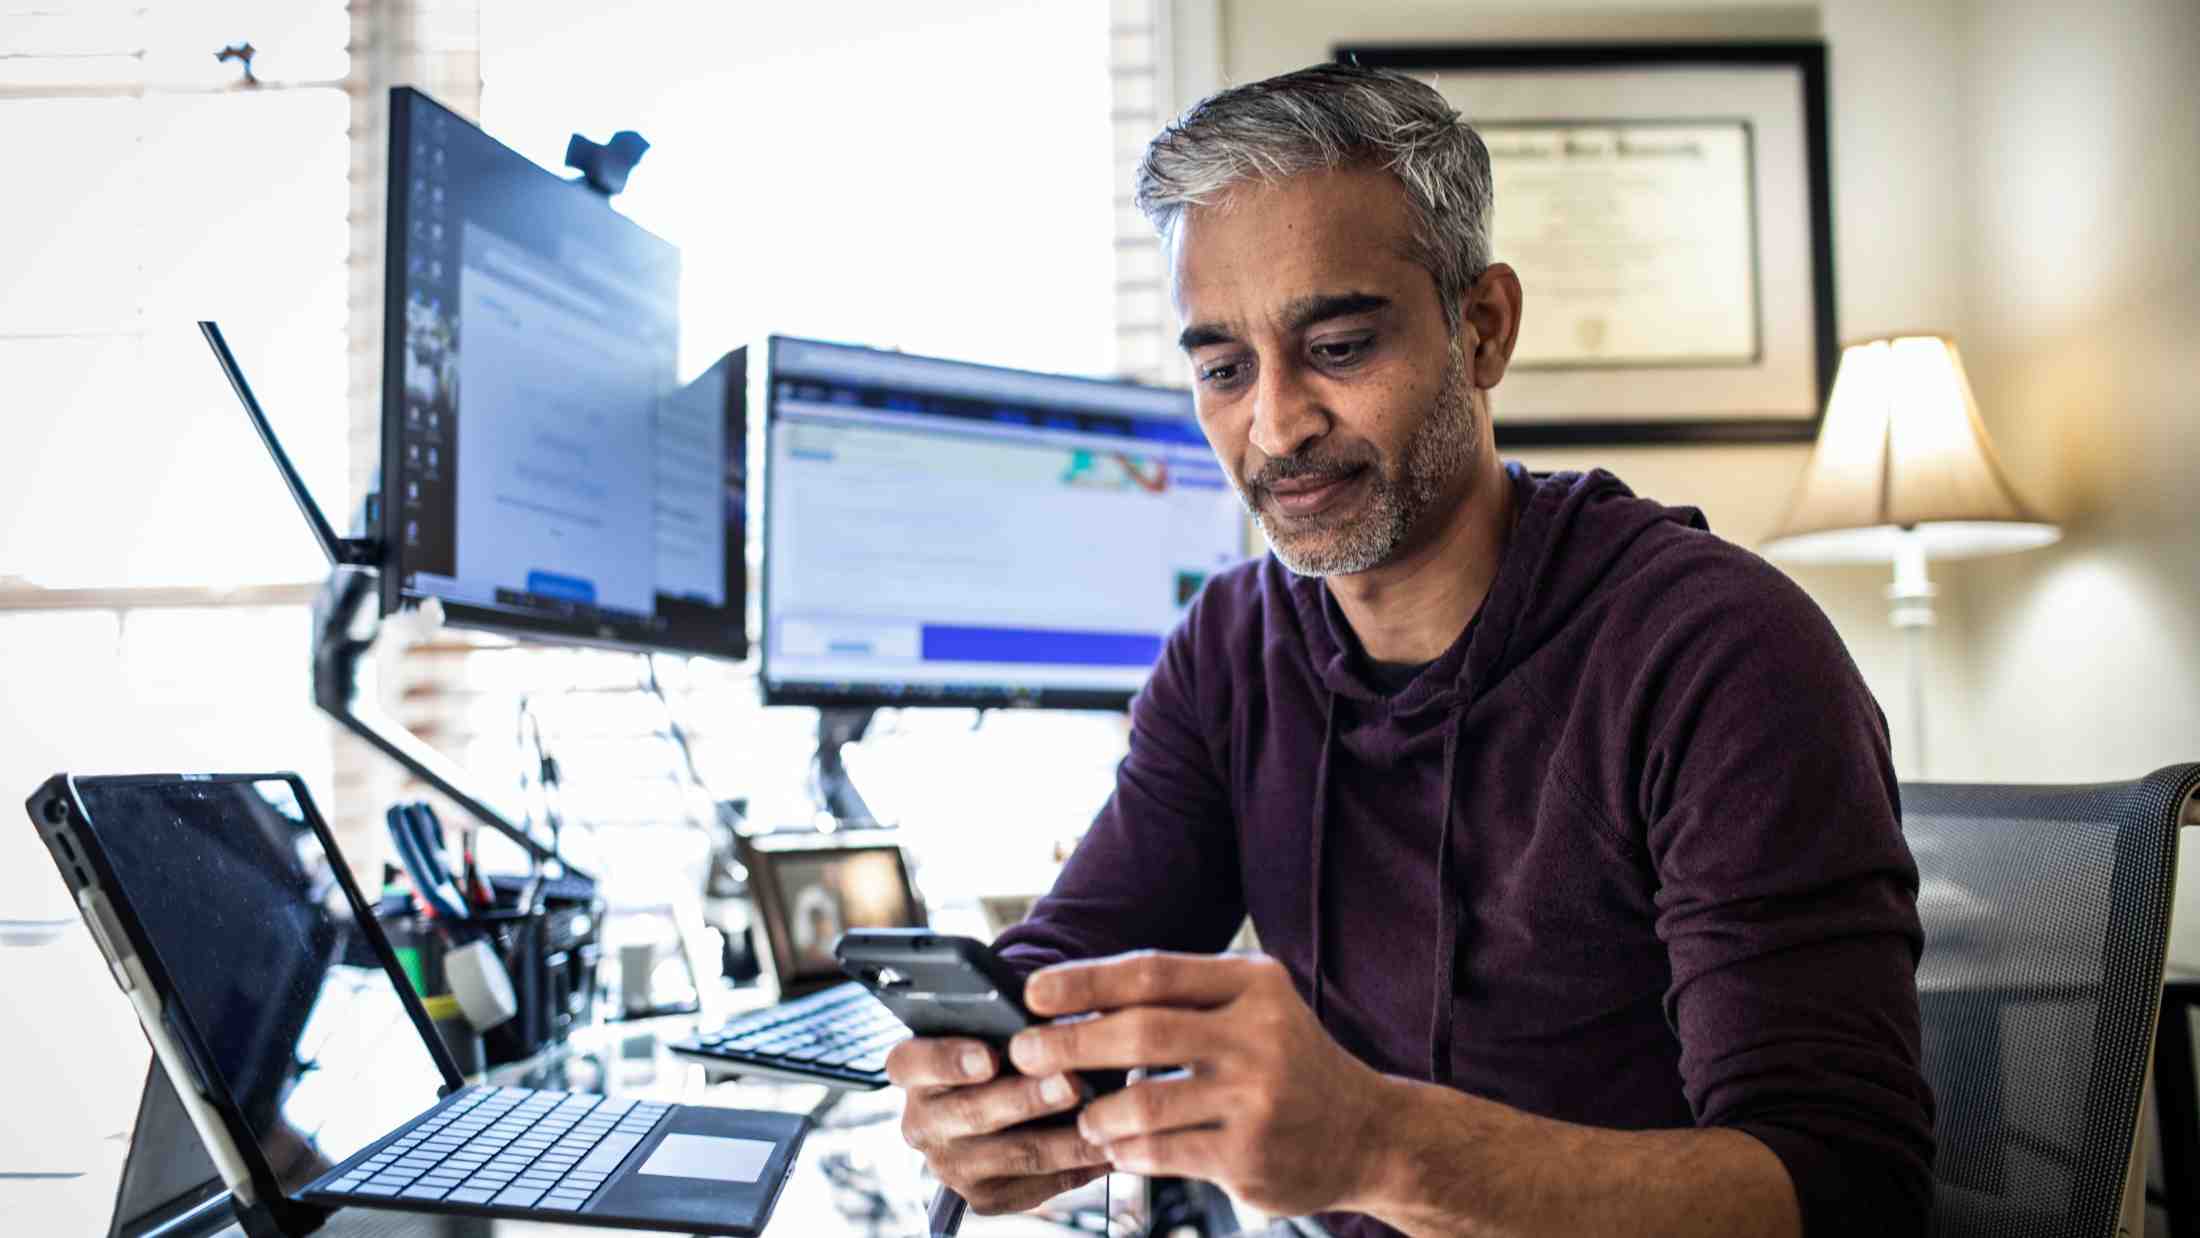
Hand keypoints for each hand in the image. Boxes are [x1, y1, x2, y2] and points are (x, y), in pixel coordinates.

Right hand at [884, 1036, 1111, 1214]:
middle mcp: (921, 1122)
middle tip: (1072, 1082)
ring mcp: (951, 1166)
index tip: (988, 1057)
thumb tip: (1057, 1013)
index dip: (947, 1059)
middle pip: (971, 1112)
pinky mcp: (984, 1198)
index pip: (910, 1062)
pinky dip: (1080, 1166)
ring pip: (1014, 1154)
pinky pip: (1038, 1185)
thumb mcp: (994, 1024)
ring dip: (1065, 1139)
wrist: (1002, 1105)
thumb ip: (1012, 1020)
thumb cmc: (1002, 1047)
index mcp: (913, 1070)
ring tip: (1105, 1120)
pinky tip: (1110, 1147)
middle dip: (1027, 1099)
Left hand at [1010, 951, 1390, 1217]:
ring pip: (1144, 1103)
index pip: (1154, 973)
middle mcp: (1260, 1035)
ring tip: (1083, 1115)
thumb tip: (1076, 999)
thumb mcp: (1254, 1007)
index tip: (1033, 993)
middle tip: (1025, 1053)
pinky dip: (1126, 1150)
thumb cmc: (1289, 1062)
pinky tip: (1117, 1146)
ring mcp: (1257, 1098)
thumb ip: (1182, 1000)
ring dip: (1095, 1111)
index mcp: (1254, 984)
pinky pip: (1162, 1152)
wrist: (1368, 1132)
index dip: (1084, 981)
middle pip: (1141, 1033)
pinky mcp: (1249, 1155)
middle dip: (1070, 1043)